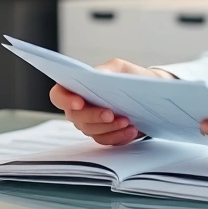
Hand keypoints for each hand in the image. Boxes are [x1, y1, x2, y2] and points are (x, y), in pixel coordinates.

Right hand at [49, 58, 174, 145]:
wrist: (149, 92)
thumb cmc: (130, 77)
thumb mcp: (119, 68)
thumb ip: (106, 70)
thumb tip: (96, 75)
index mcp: (77, 88)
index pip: (58, 95)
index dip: (65, 100)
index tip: (79, 102)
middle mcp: (80, 108)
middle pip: (76, 117)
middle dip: (93, 116)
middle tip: (110, 114)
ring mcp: (91, 123)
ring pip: (91, 131)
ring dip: (109, 127)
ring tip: (127, 121)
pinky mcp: (105, 135)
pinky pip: (106, 140)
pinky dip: (119, 136)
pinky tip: (132, 129)